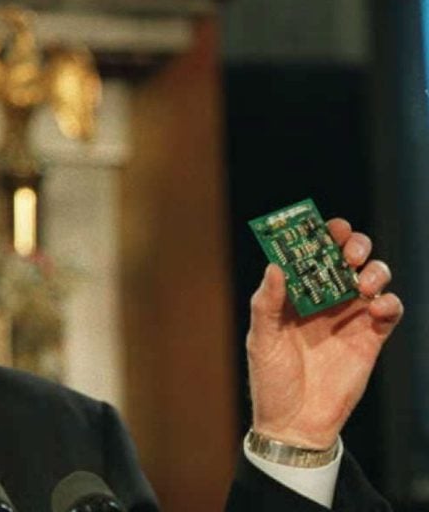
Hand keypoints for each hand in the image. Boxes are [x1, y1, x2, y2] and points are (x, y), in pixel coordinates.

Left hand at [246, 218, 402, 448]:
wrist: (296, 423)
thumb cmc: (271, 380)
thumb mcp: (262, 340)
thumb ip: (267, 303)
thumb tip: (275, 266)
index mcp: (294, 294)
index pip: (311, 253)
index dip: (320, 235)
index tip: (327, 227)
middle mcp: (324, 300)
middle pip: (347, 258)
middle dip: (353, 245)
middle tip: (350, 252)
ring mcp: (350, 317)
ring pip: (373, 277)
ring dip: (374, 271)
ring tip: (362, 283)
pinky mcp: (371, 338)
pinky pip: (390, 310)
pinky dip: (389, 303)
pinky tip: (376, 309)